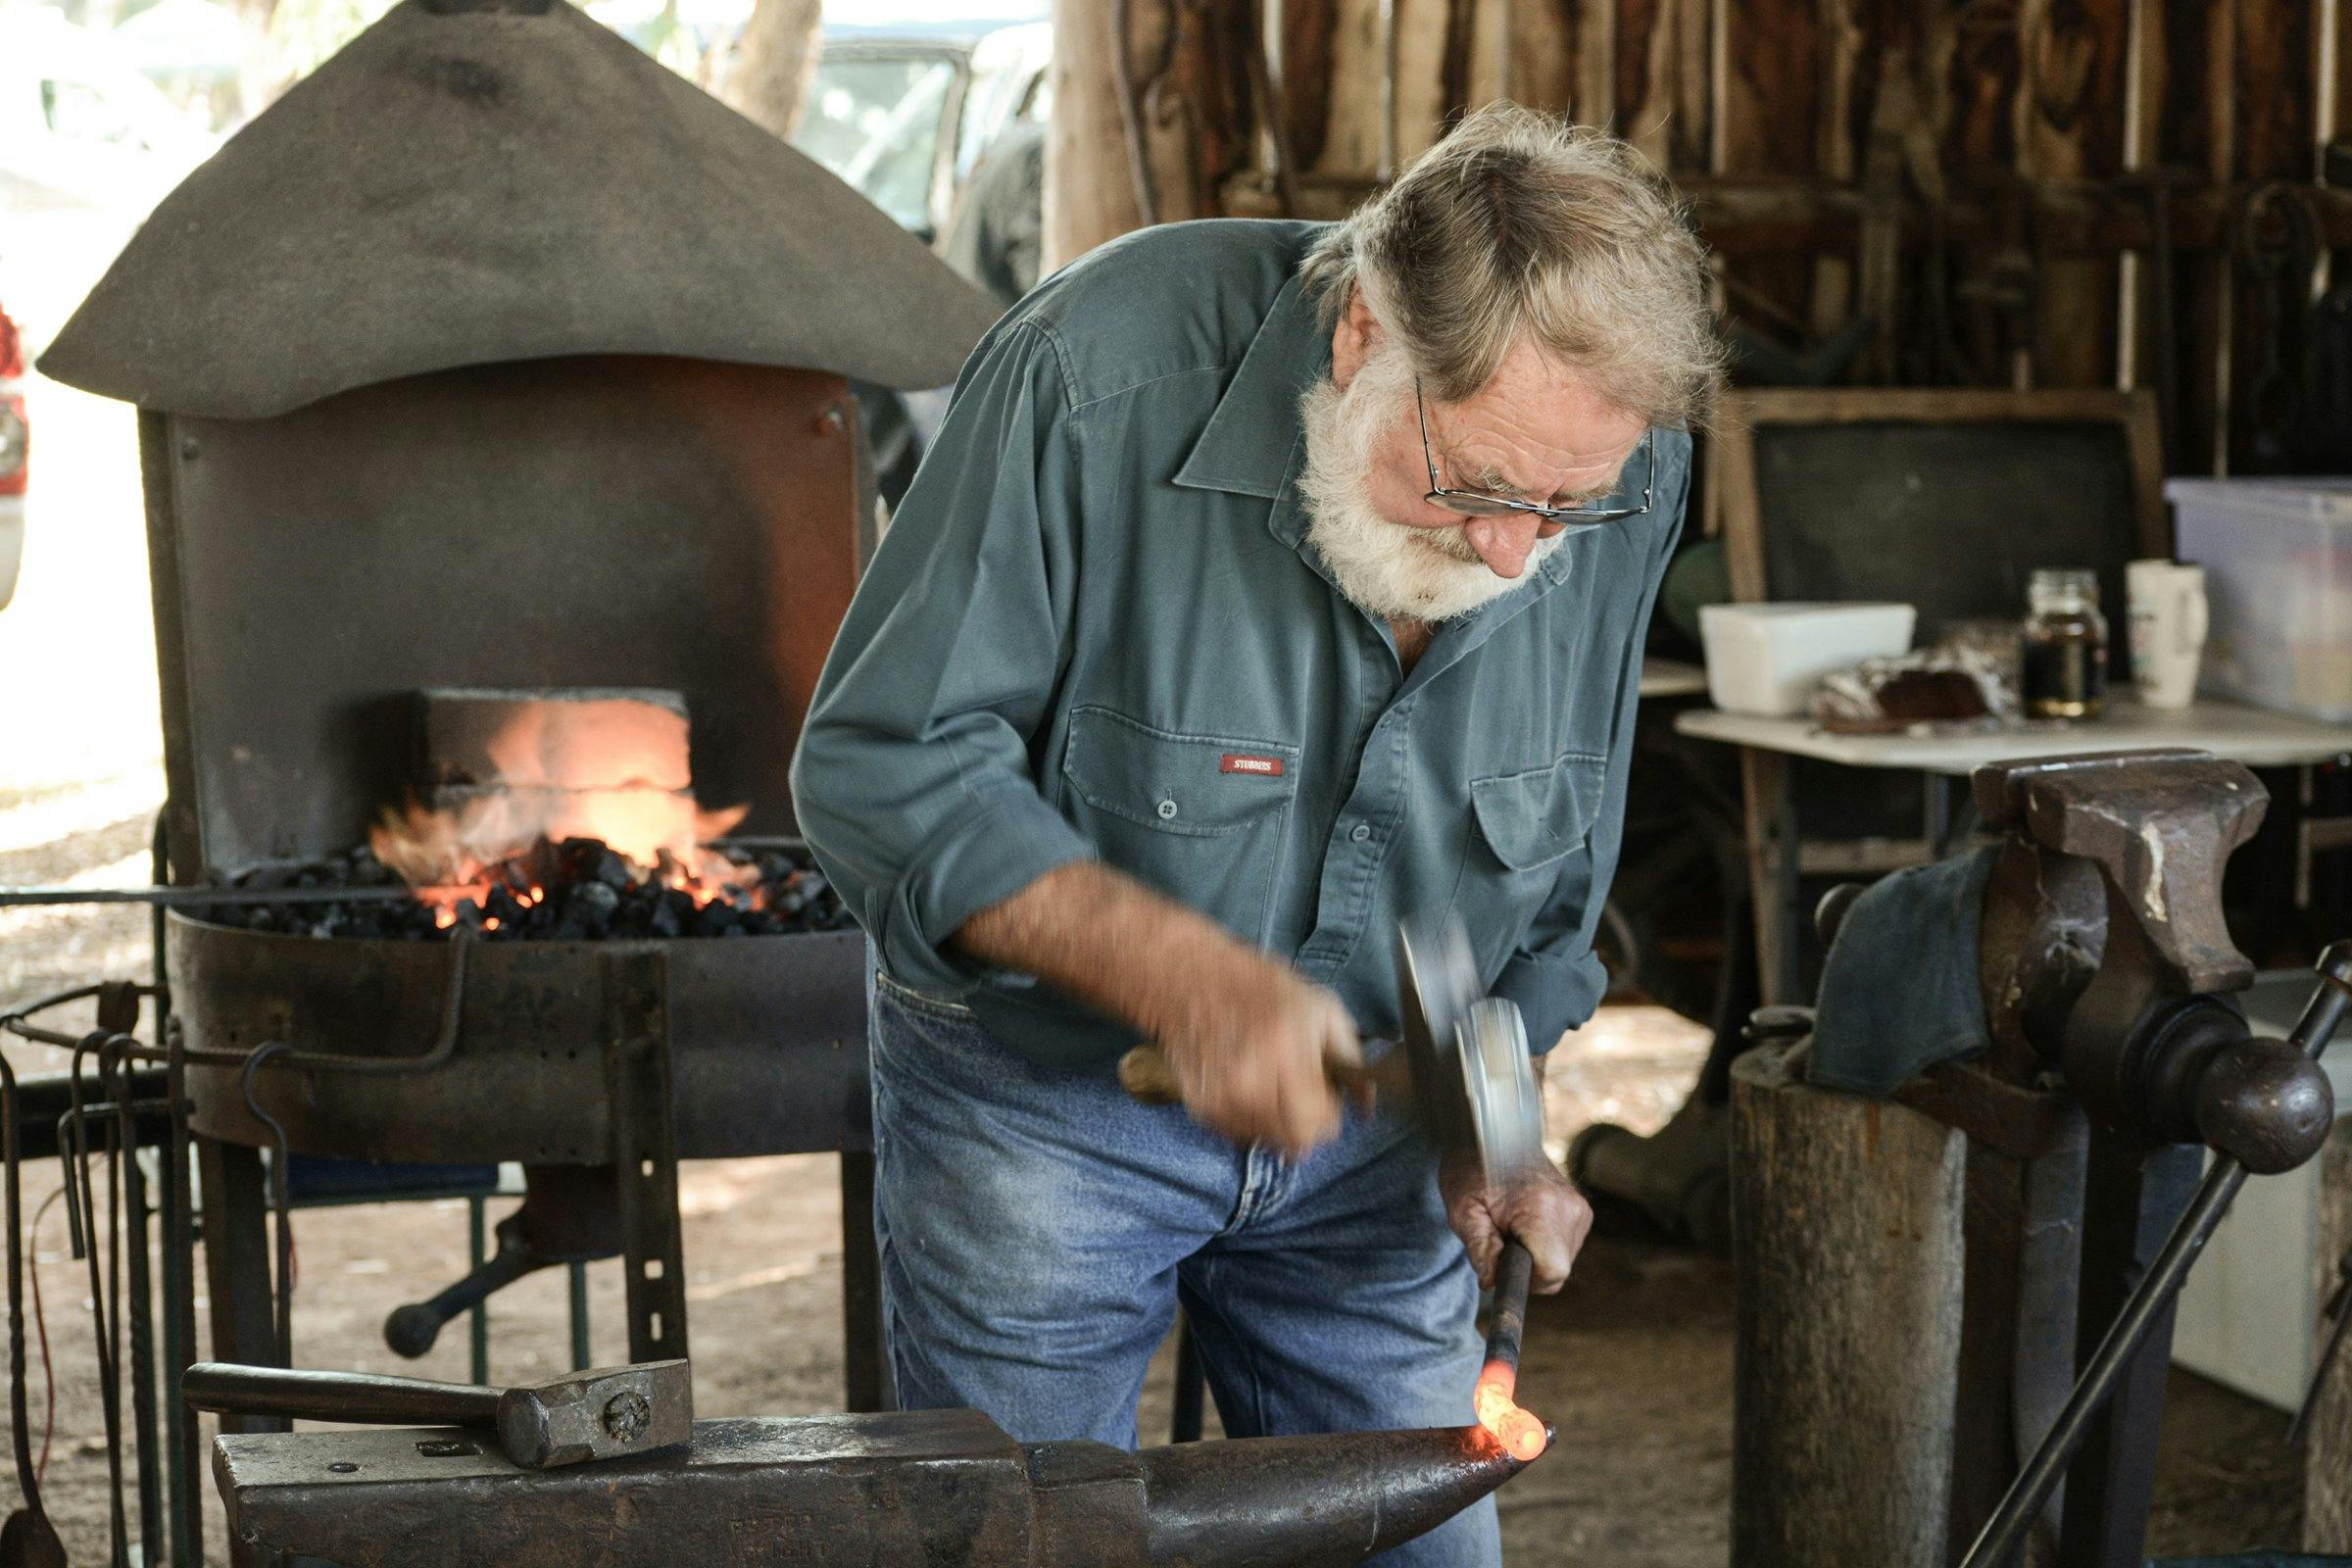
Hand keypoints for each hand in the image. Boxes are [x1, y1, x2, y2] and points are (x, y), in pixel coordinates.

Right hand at [1148, 943, 1359, 1158]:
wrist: (1188, 979)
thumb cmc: (1259, 987)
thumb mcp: (1320, 1007)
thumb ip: (1351, 1057)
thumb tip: (1367, 1103)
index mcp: (1286, 1055)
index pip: (1320, 1126)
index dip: (1331, 1112)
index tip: (1326, 1093)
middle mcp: (1251, 1085)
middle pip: (1295, 1144)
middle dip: (1308, 1123)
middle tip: (1303, 1093)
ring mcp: (1222, 1101)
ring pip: (1268, 1143)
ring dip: (1279, 1123)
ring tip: (1273, 1085)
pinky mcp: (1201, 1109)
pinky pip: (1240, 1134)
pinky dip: (1251, 1119)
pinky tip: (1248, 1086)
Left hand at [1441, 1154, 1591, 1294]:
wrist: (1495, 1137)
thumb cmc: (1473, 1171)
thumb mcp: (1464, 1210)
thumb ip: (1480, 1249)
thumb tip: (1491, 1283)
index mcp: (1541, 1206)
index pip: (1552, 1271)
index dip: (1526, 1278)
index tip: (1504, 1261)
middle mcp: (1569, 1207)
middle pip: (1557, 1271)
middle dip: (1528, 1268)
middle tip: (1502, 1238)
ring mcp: (1580, 1208)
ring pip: (1563, 1263)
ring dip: (1536, 1257)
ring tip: (1512, 1227)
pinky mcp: (1582, 1210)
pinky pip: (1565, 1249)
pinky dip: (1544, 1246)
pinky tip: (1525, 1224)